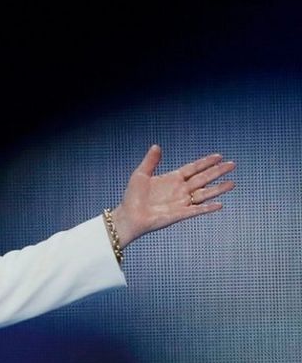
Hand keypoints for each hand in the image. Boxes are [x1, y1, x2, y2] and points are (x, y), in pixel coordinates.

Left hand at [111, 145, 234, 244]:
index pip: (193, 168)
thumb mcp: (140, 175)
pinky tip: (219, 204)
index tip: (219, 156)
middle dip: (218, 171)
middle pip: (203, 178)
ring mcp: (182, 202)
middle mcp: (180, 189)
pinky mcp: (180, 214)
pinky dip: (208, 208)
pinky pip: (197, 210)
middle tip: (233, 164)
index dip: (206, 162)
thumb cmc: (132, 197)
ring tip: (232, 183)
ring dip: (218, 189)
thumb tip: (157, 146)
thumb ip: (150, 161)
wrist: (129, 216)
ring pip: (204, 194)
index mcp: (172, 179)